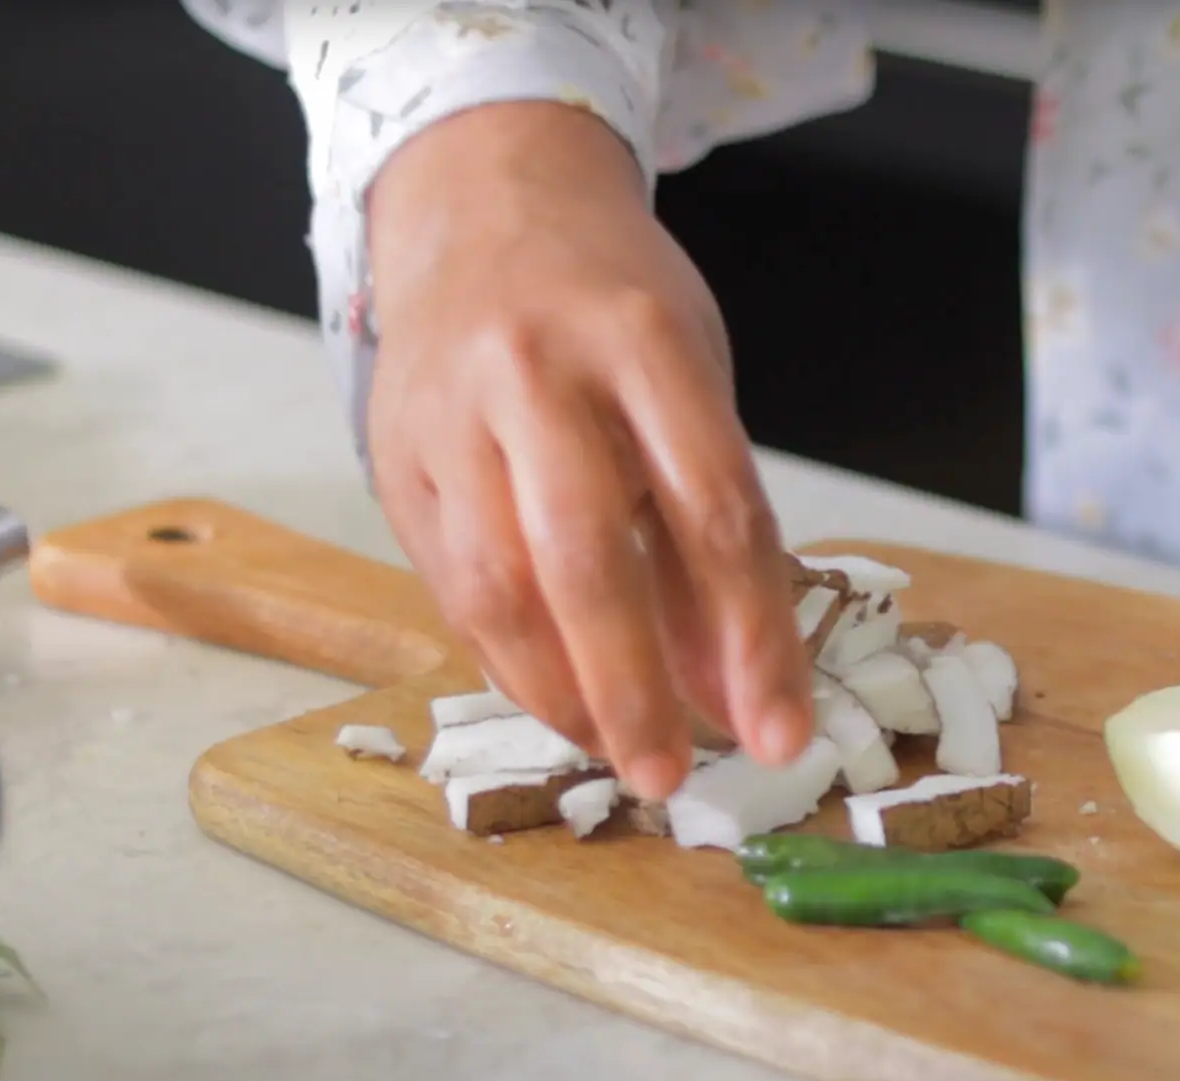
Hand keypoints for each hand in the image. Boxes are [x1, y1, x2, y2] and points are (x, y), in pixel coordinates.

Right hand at [361, 101, 810, 796]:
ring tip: (622, 755)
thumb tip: (735, 690)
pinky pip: (453, 587)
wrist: (485, 203)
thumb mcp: (693, 385)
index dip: (754, 639)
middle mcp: (537, 373)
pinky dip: (510, 664)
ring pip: (501, 587)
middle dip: (638, 690)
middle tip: (677, 777)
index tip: (783, 729)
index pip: (716, 514)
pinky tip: (561, 703)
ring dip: (564, 696)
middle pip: (589, 560)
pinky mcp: (396, 457)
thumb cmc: (613, 306)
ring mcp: (453, 414)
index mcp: (643, 344)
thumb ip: (713, 532)